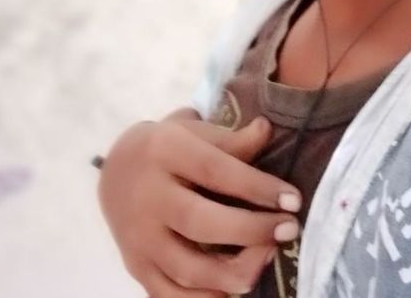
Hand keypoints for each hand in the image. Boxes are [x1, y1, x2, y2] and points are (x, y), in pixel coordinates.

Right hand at [97, 108, 301, 296]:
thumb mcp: (196, 132)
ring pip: (187, 268)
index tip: (294, 200)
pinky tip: (235, 286)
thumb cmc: (171, 147)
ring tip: (267, 256)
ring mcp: (138, 237)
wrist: (116, 169)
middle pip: (201, 223)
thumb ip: (232, 139)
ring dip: (235, 271)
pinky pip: (170, 296)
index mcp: (164, 152)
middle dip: (252, 231)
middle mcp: (147, 196)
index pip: (215, 172)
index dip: (257, 187)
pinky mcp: (135, 266)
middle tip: (289, 229)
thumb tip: (268, 129)